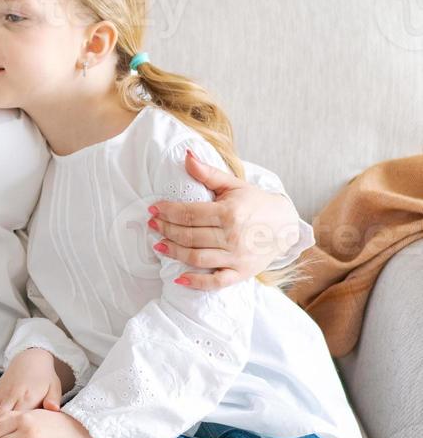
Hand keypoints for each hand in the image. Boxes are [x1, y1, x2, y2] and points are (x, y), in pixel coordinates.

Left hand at [149, 149, 300, 290]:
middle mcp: (232, 236)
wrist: (285, 224)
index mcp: (229, 213)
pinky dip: (196, 282)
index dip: (167, 211)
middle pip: (188, 235)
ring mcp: (237, 257)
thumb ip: (207, 173)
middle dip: (165, 229)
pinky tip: (178, 278)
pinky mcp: (242, 273)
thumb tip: (185, 155)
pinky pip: (216, 282)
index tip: (152, 209)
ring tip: (158, 245)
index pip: (188, 213)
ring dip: (173, 252)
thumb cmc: (255, 202)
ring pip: (196, 257)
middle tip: (151, 224)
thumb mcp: (233, 185)